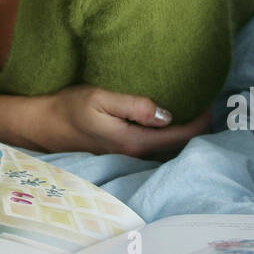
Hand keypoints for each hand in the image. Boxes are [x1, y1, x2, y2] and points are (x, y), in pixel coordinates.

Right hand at [30, 85, 211, 158]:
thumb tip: (166, 113)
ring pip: (167, 149)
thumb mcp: (99, 98)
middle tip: (210, 106)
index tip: (211, 102)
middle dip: (197, 130)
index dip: (200, 121)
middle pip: (178, 147)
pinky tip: (171, 122)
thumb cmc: (69, 108)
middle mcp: (135, 153)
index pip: (180, 136)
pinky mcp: (122, 151)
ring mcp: (128, 155)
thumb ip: (133, 105)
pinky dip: (169, 137)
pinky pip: (155, 147)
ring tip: (196, 113)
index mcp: (134, 141)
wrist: (42, 126)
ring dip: (184, 134)